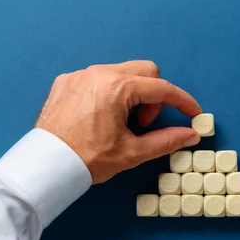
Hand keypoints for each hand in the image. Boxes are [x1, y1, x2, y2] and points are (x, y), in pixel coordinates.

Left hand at [35, 61, 201, 183]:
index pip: (162, 88)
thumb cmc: (86, 160)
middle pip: (145, 72)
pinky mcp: (66, 82)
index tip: (194, 113)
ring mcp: (80, 75)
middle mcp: (98, 73)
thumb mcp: (132, 152)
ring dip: (132, 95)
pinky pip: (98, 78)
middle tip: (145, 124)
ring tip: (122, 124)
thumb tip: (190, 135)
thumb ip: (166, 140)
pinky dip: (109, 94)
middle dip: (154, 97)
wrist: (46, 167)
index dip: (183, 101)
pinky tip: (102, 118)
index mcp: (117, 88)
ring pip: (121, 73)